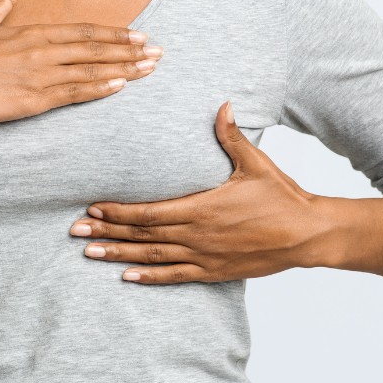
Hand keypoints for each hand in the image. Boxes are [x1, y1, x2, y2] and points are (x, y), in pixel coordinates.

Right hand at [0, 0, 163, 128]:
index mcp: (29, 32)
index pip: (81, 31)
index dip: (112, 33)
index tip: (138, 35)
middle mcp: (40, 51)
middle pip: (94, 48)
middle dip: (130, 50)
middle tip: (159, 52)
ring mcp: (39, 75)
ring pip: (91, 70)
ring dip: (125, 69)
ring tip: (151, 69)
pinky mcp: (33, 99)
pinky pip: (74, 92)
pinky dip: (100, 88)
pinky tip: (121, 85)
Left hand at [69, 100, 336, 283]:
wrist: (308, 235)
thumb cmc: (281, 197)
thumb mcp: (255, 163)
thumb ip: (232, 136)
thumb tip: (222, 105)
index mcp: (201, 208)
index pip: (148, 211)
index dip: (117, 210)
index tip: (93, 207)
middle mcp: (196, 236)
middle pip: (141, 235)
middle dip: (106, 232)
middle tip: (75, 231)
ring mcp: (203, 257)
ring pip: (152, 257)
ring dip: (119, 255)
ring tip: (90, 253)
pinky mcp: (214, 273)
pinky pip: (174, 277)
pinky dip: (149, 277)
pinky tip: (127, 277)